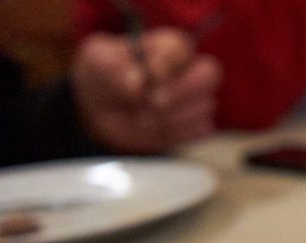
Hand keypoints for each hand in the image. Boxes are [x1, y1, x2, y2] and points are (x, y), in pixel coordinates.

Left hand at [71, 27, 221, 153]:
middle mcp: (190, 69)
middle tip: (151, 103)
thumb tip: (137, 84)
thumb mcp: (97, 60)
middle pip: (207, 75)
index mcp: (168, 45)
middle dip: (178, 93)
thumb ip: (114, 66)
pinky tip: (153, 130)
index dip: (164, 64)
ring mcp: (197, 99)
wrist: (103, 110)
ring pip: (201, 108)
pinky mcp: (196, 127)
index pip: (179, 48)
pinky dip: (173, 135)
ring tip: (141, 117)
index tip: (146, 79)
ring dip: (168, 118)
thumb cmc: (104, 75)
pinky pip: (198, 132)